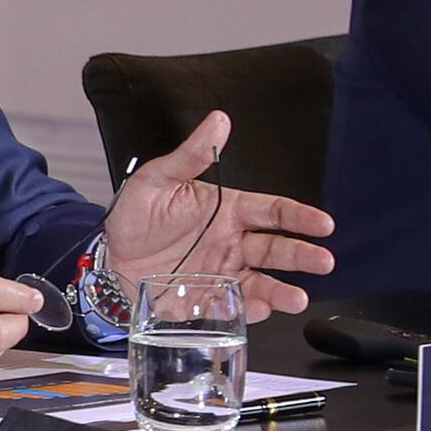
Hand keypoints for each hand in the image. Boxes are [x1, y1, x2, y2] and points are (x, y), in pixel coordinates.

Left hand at [100, 110, 337, 312]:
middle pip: (275, 249)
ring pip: (260, 282)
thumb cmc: (137, 214)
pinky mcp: (204, 299)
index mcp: (227, 211)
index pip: (272, 211)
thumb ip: (190, 155)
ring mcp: (221, 273)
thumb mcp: (158, 180)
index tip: (323, 224)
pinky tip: (259, 311)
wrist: (107, 254)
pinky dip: (246, 310)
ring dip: (280, 291)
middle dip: (301, 255)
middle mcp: (231, 243)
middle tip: (323, 261)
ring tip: (297, 299)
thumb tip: (218, 120)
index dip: (299, 217)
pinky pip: (230, 306)